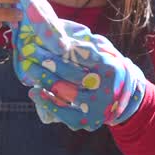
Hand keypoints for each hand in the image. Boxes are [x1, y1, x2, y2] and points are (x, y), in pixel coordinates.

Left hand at [23, 19, 146, 130]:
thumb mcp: (105, 52)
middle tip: (31, 51)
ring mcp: (96, 107)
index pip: (82, 53)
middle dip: (48, 61)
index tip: (43, 39)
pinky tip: (34, 91)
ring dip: (43, 79)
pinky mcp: (87, 121)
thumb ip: (87, 43)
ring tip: (30, 69)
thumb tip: (59, 33)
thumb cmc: (107, 69)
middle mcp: (105, 87)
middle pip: (70, 72)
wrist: (125, 99)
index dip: (61, 46)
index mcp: (110, 66)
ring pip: (64, 92)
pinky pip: (62, 112)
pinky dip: (46, 101)